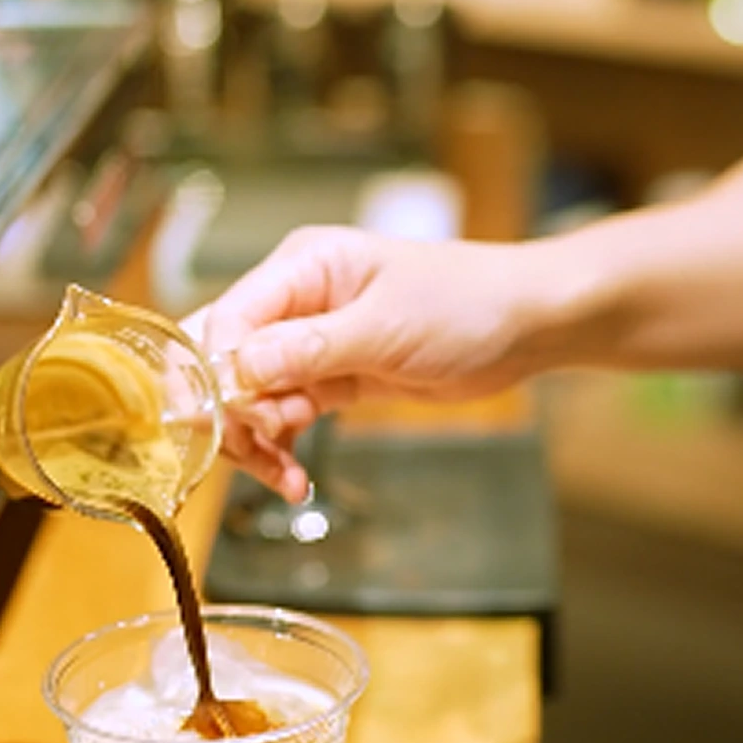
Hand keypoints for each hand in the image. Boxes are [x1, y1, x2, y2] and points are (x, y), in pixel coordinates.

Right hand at [184, 227, 556, 499]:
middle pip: (227, 358)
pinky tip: (292, 476)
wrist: (524, 324)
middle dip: (231, 411)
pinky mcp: (335, 377)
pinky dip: (282, 445)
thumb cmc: (465, 304)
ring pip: (252, 394)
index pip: (229, 318)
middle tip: (255, 451)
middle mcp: (297, 299)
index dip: (218, 373)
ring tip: (283, 475)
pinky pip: (287, 413)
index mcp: (303, 266)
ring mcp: (314, 341)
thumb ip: (309, 348)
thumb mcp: (385, 327)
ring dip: (257, 439)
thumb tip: (238, 368)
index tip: (231, 421)